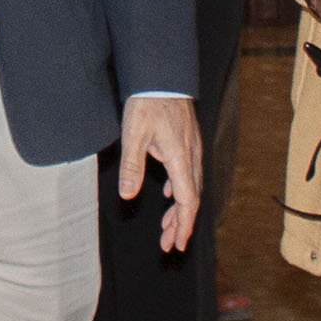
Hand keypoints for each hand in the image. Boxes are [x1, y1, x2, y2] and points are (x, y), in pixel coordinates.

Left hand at [119, 95, 202, 252]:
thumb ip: (132, 166)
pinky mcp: (188, 143)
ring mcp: (192, 149)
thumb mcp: (134, 135)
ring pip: (191, 187)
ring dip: (180, 210)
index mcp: (181, 159)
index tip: (176, 244)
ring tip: (167, 227)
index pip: (187, 201)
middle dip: (181, 224)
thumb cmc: (147, 103)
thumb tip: (128, 196)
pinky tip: (170, 195)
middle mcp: (191, 157)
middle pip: (192, 199)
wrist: (161, 76)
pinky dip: (180, 191)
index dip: (183, 225)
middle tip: (168, 245)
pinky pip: (188, 174)